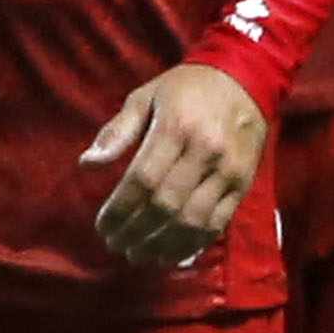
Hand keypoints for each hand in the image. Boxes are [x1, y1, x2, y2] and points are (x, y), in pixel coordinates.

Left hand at [84, 64, 266, 269]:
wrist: (247, 77)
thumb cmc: (186, 88)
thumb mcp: (145, 97)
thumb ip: (116, 132)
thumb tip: (86, 165)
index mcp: (176, 127)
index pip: (142, 180)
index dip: (119, 210)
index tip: (102, 226)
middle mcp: (204, 151)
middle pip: (165, 205)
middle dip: (136, 231)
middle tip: (116, 245)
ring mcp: (228, 170)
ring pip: (192, 219)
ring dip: (162, 244)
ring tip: (139, 255)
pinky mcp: (243, 183)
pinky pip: (218, 222)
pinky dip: (193, 244)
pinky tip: (171, 253)